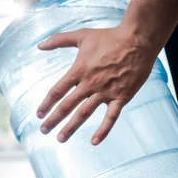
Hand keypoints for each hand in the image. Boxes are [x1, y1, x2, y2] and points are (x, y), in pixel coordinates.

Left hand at [36, 24, 157, 144]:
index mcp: (79, 70)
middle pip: (67, 105)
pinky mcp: (121, 96)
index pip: (57, 91)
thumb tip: (39, 45)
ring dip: (71, 127)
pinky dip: (103, 130)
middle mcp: (90, 83)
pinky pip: (111, 117)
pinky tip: (94, 142)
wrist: (138, 40)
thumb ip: (59, 40)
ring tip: (60, 138)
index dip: (46, 104)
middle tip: (43, 130)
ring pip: (84, 113)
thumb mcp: (81, 36)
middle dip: (53, 119)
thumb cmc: (110, 37)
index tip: (39, 115)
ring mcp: (106, 92)